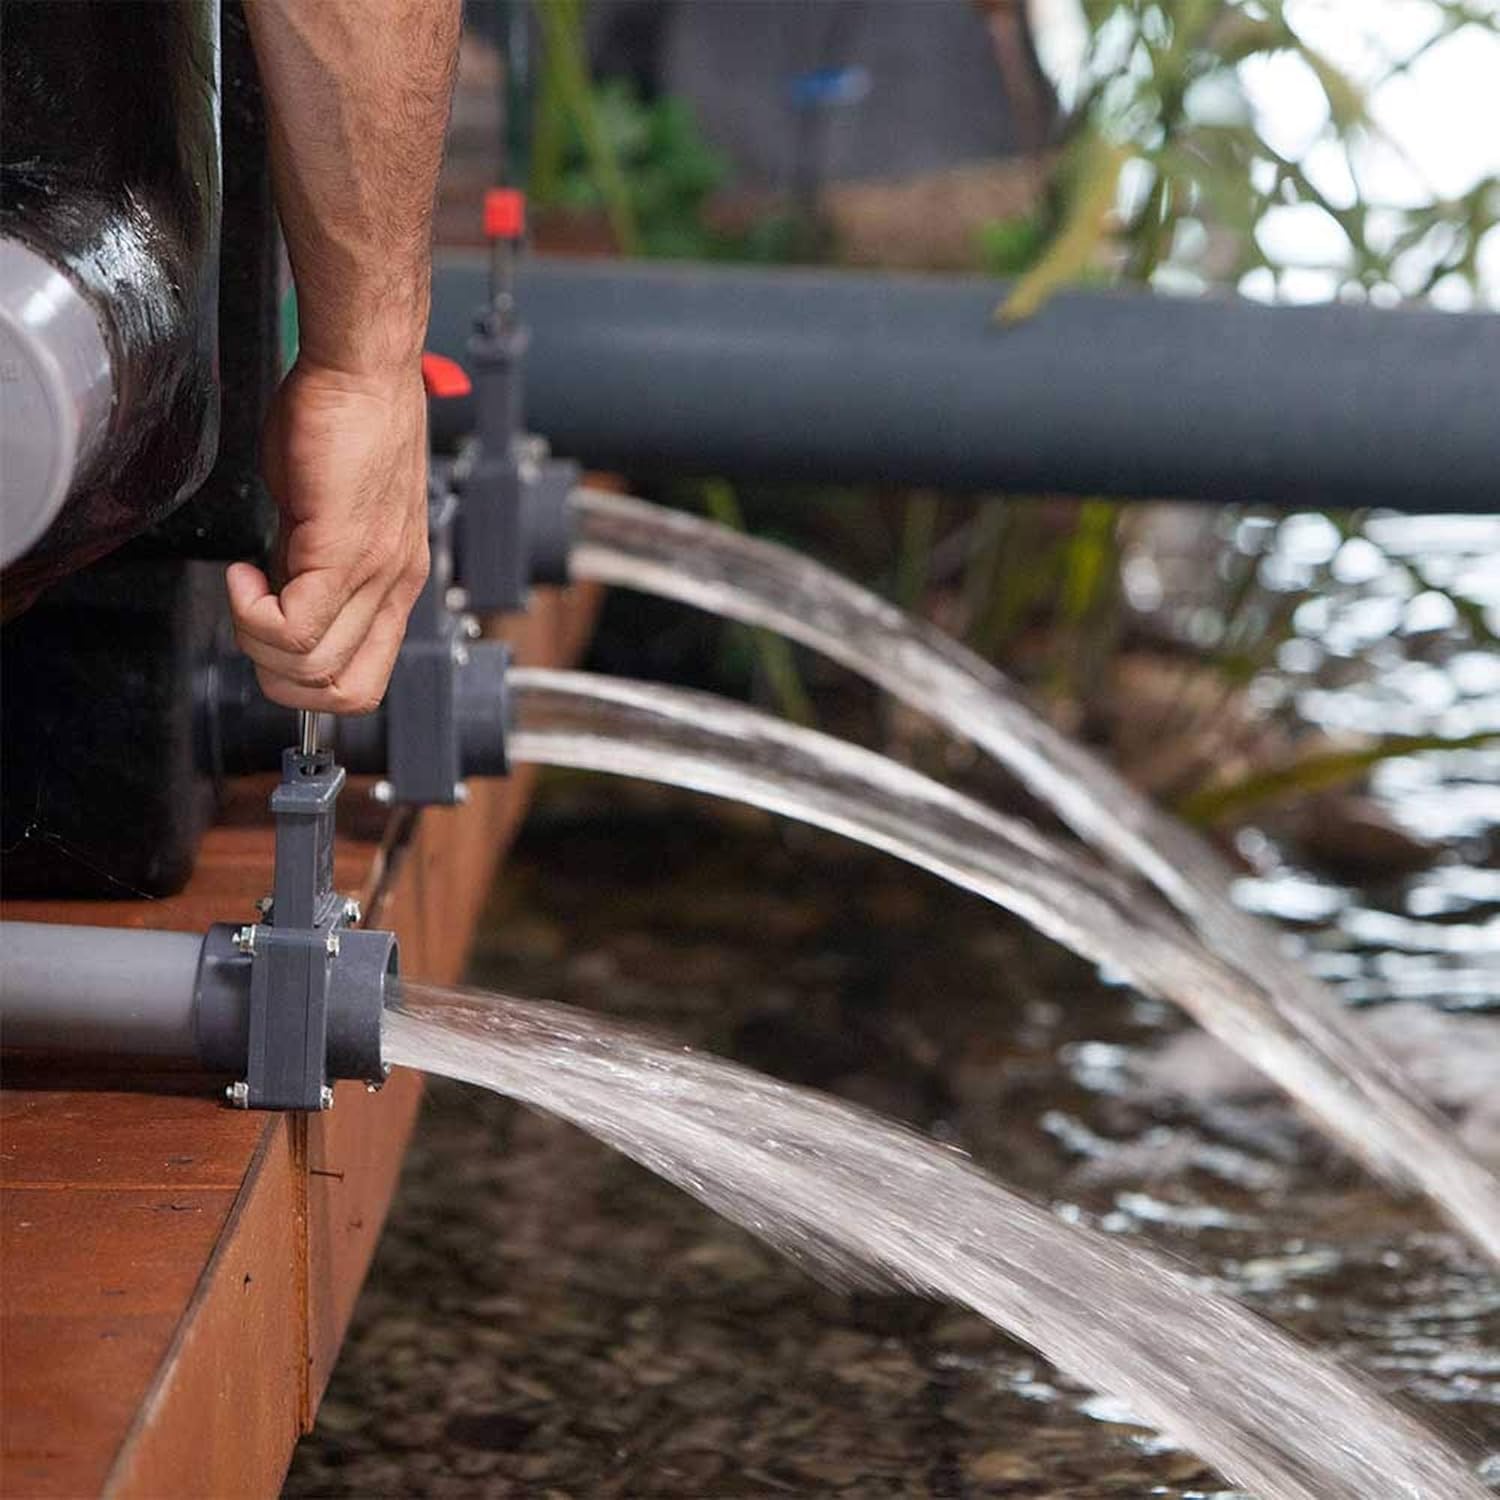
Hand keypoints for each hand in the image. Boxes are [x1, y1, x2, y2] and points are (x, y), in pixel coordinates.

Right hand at [226, 358, 429, 714]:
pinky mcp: (346, 550)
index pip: (365, 678)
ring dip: (258, 643)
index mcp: (395, 581)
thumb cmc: (345, 419)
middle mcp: (395, 585)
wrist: (363, 367)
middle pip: (345, 691)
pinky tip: (243, 575)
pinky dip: (253, 615)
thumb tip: (276, 593)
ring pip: (316, 668)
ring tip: (244, 588)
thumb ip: (308, 562)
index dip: (309, 678)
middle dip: (280, 677)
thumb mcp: (329, 510)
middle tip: (251, 624)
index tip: (273, 635)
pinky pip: (296, 627)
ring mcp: (376, 572)